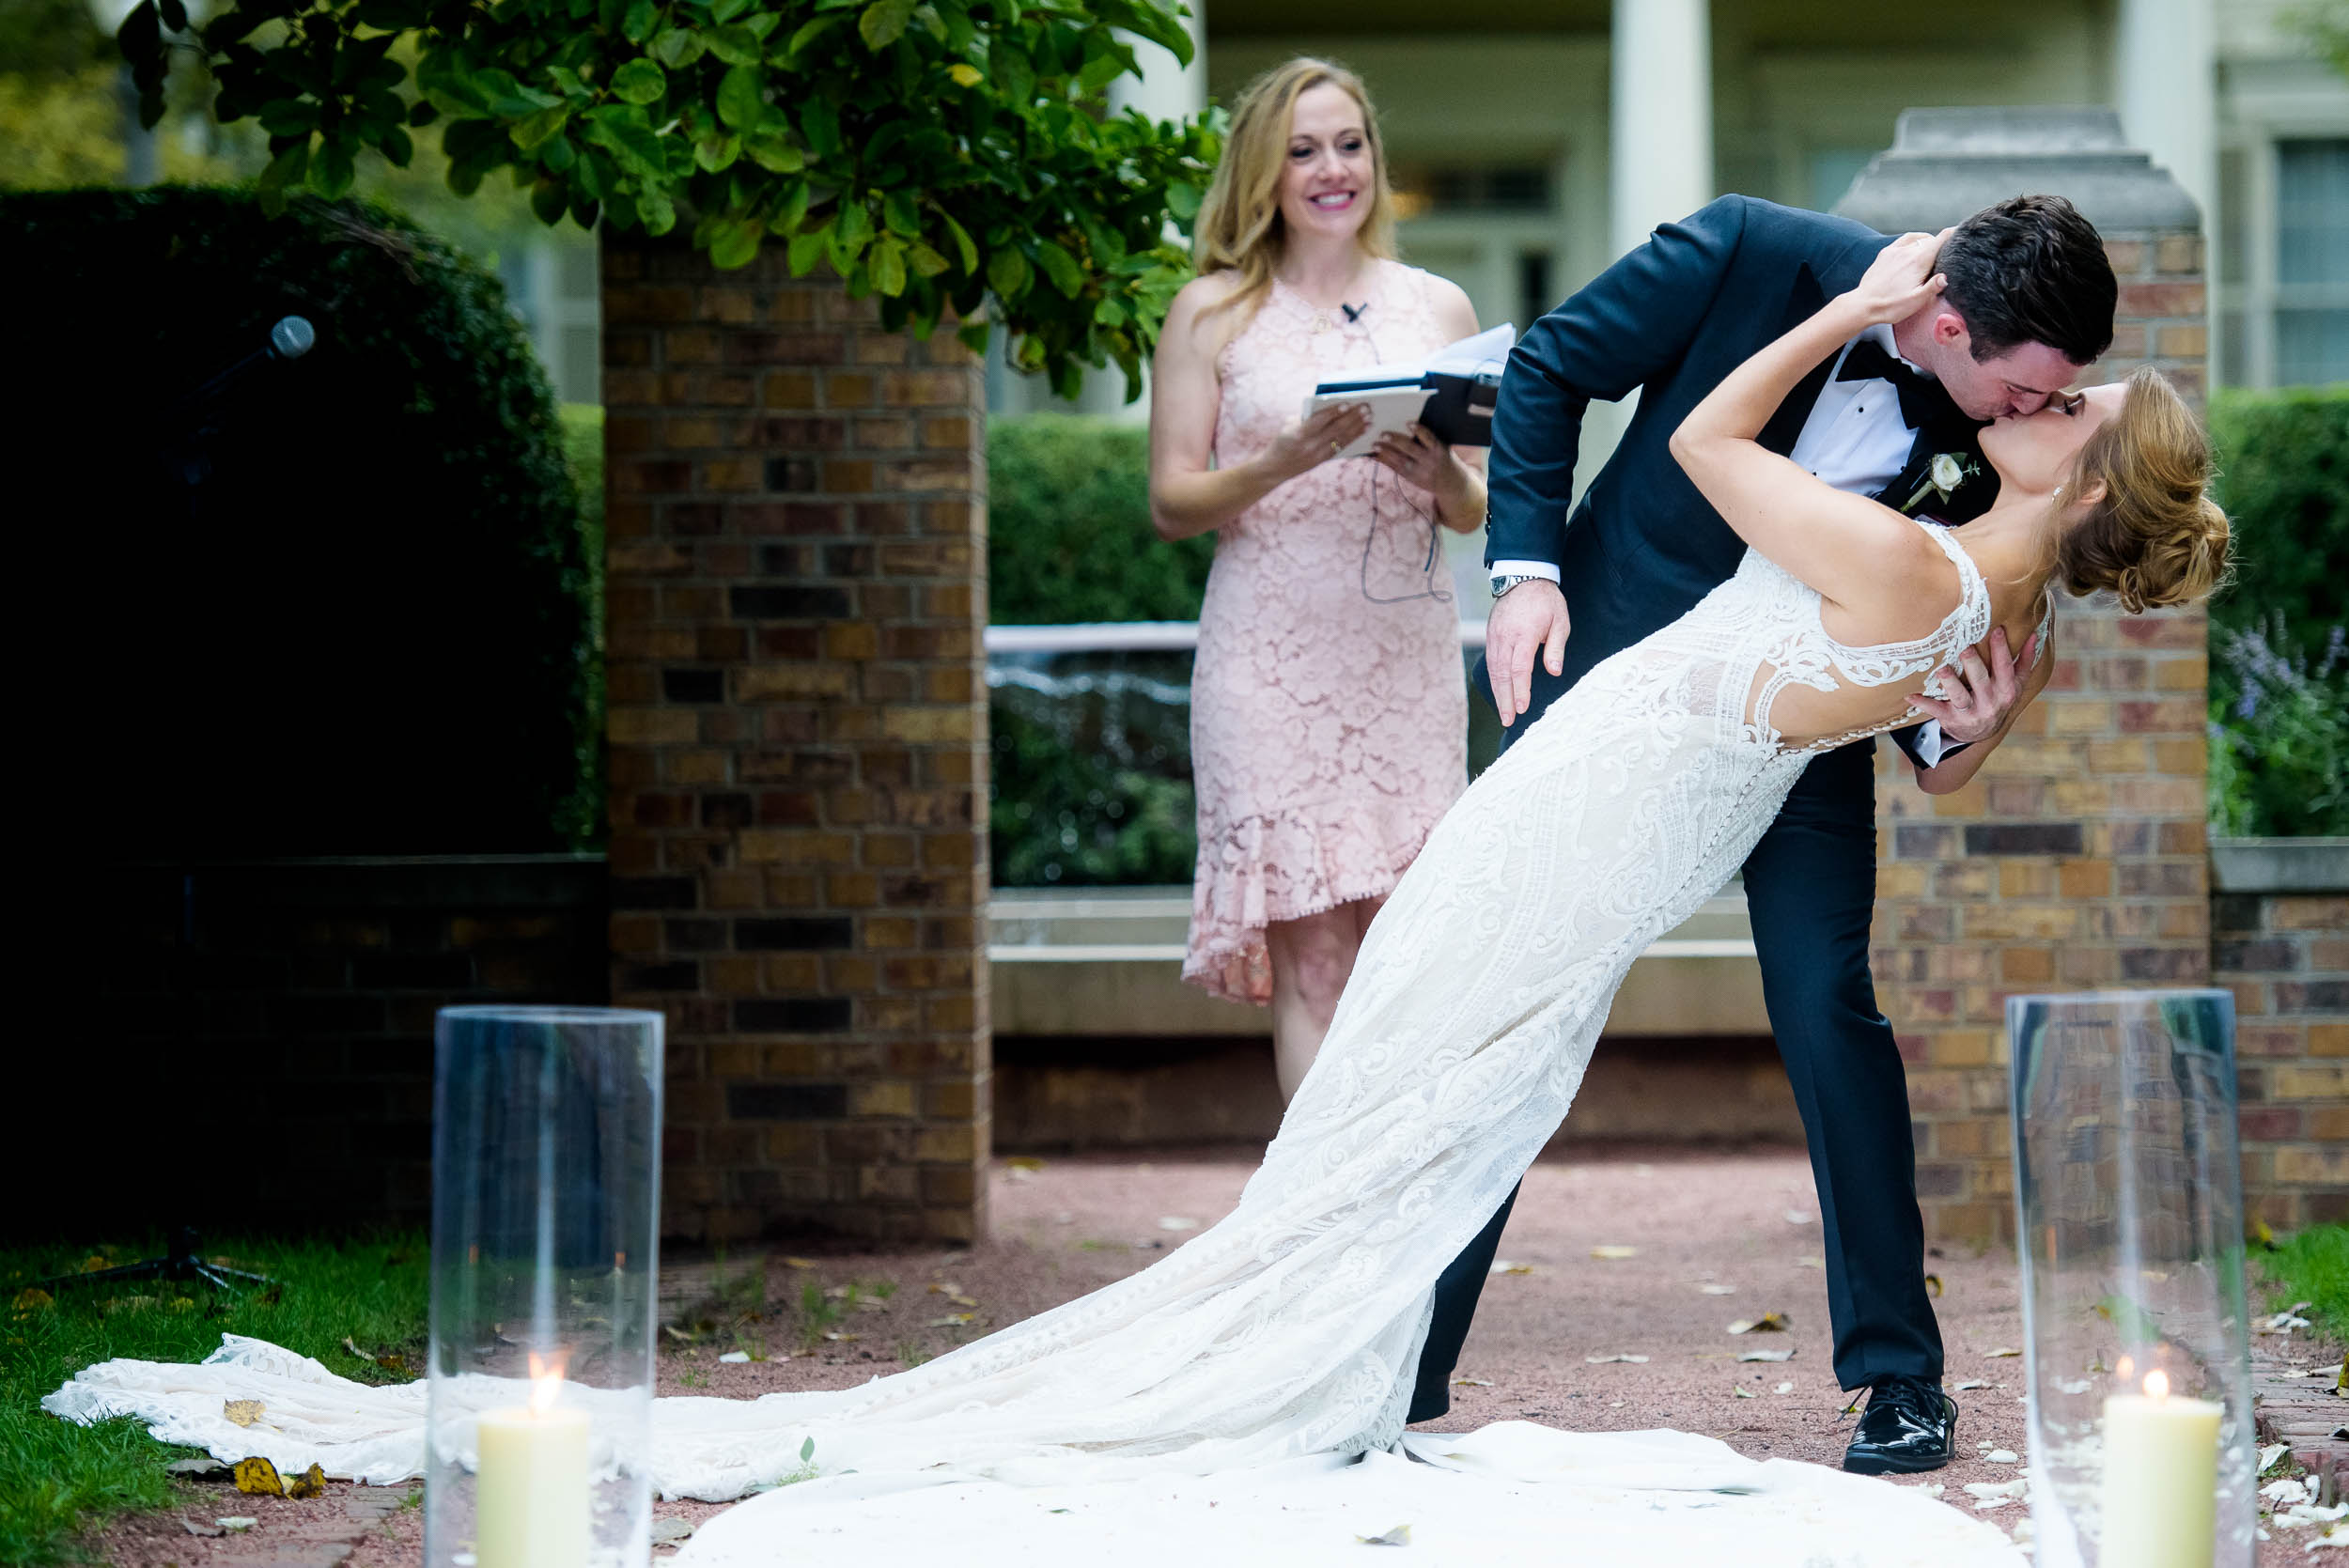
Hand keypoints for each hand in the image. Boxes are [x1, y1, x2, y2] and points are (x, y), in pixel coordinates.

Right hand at [1268, 402, 1371, 478]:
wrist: (1274, 468)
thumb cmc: (1282, 441)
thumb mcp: (1289, 426)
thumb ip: (1307, 417)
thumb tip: (1330, 407)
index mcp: (1298, 434)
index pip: (1320, 420)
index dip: (1334, 412)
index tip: (1347, 403)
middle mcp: (1309, 446)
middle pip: (1335, 429)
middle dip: (1352, 418)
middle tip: (1366, 408)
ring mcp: (1316, 455)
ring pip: (1341, 439)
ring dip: (1357, 428)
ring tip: (1369, 419)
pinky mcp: (1321, 461)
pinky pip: (1341, 448)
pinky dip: (1353, 438)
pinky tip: (1362, 431)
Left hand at [1371, 422, 1458, 493]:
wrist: (1451, 483)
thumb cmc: (1443, 459)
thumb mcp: (1442, 448)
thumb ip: (1428, 441)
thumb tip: (1406, 426)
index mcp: (1438, 449)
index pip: (1429, 438)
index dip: (1419, 430)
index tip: (1409, 423)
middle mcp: (1429, 460)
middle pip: (1411, 449)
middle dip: (1396, 441)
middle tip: (1383, 434)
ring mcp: (1420, 471)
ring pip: (1401, 460)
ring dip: (1386, 452)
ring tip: (1375, 445)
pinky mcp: (1412, 479)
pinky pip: (1397, 469)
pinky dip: (1386, 462)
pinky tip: (1377, 456)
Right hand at [1485, 579, 1569, 727]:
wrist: (1523, 577)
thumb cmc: (1546, 600)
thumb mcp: (1560, 620)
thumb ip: (1555, 647)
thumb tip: (1554, 671)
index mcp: (1524, 634)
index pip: (1520, 668)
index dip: (1521, 690)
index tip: (1523, 708)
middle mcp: (1506, 637)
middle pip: (1503, 674)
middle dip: (1505, 699)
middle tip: (1508, 720)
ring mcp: (1495, 636)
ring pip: (1494, 670)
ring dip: (1498, 692)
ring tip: (1503, 712)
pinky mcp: (1491, 636)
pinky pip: (1491, 661)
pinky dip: (1494, 679)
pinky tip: (1498, 691)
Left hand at [1844, 227, 1952, 327]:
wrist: (1863, 305)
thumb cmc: (1890, 306)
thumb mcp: (1917, 301)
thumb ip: (1933, 287)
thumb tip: (1946, 276)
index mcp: (1919, 260)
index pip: (1940, 239)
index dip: (1953, 234)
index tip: (1962, 232)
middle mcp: (1907, 251)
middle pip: (1930, 239)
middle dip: (1941, 242)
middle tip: (1948, 250)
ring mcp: (1894, 251)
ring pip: (1917, 238)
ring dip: (1927, 240)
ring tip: (1933, 248)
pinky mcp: (1884, 254)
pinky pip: (1902, 240)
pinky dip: (1912, 240)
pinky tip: (1914, 247)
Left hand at [1908, 624, 2041, 744]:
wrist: (1984, 732)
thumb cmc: (2000, 698)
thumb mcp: (2016, 684)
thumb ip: (2025, 661)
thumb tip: (2034, 635)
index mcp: (2007, 691)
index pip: (2005, 667)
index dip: (2001, 650)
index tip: (1996, 629)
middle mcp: (1990, 702)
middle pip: (1981, 680)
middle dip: (1973, 664)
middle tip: (1965, 647)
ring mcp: (1971, 712)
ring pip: (1960, 696)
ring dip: (1950, 682)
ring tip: (1942, 669)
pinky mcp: (1951, 719)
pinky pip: (1936, 710)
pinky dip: (1923, 703)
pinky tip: (1910, 695)